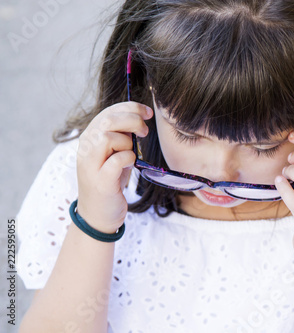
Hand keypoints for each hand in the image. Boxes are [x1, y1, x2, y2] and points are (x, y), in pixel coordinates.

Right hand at [76, 102, 152, 232]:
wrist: (98, 214)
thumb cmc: (110, 181)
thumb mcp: (115, 154)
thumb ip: (121, 136)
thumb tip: (139, 118)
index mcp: (90, 138)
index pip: (108, 112)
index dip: (131, 108)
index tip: (148, 112)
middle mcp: (86, 149)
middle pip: (108, 120)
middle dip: (132, 120)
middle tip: (144, 131)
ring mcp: (91, 165)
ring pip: (108, 137)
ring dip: (127, 142)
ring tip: (132, 153)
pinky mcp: (101, 181)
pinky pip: (117, 160)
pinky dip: (128, 158)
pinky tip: (131, 164)